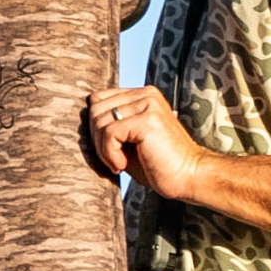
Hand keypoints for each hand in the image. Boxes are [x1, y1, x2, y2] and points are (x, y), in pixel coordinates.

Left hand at [90, 85, 208, 197]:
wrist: (188, 177)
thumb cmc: (156, 164)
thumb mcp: (127, 141)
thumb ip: (109, 126)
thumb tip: (81, 117)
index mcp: (142, 95)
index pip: (99, 99)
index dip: (95, 127)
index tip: (109, 149)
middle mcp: (145, 94)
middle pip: (95, 107)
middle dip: (96, 138)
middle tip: (111, 159)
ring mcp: (148, 104)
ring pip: (100, 120)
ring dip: (102, 149)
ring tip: (118, 163)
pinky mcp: (148, 119)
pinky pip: (110, 133)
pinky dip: (109, 154)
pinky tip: (122, 165)